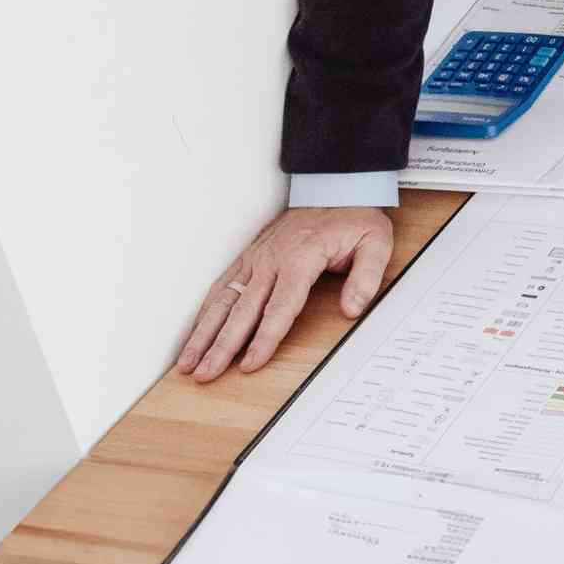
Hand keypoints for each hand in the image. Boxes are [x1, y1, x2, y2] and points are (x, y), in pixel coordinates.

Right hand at [176, 204, 393, 382]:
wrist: (335, 189)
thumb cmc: (353, 218)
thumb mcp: (376, 242)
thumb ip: (366, 277)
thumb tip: (352, 308)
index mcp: (301, 259)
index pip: (280, 307)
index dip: (264, 339)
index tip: (250, 364)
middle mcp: (272, 260)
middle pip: (242, 311)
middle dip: (222, 346)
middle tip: (205, 374)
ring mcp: (256, 258)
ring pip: (224, 301)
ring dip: (203, 333)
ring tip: (187, 362)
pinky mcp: (249, 257)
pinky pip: (222, 286)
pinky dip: (205, 311)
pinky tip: (194, 333)